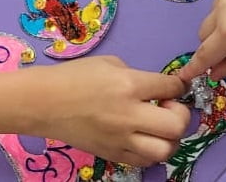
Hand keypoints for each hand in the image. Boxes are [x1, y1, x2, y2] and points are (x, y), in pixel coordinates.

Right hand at [32, 56, 189, 166]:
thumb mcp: (109, 64)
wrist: (43, 103)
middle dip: (181, 115)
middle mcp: (129, 115)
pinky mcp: (113, 154)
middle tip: (168, 108)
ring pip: (166, 150)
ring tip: (158, 127)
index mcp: (129, 85)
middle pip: (177, 125)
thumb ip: (136, 76)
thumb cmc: (74, 76)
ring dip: (170, 138)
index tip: (175, 86)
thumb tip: (156, 89)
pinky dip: (151, 150)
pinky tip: (143, 138)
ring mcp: (121, 139)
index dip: (179, 85)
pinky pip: (145, 161)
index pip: (171, 88)